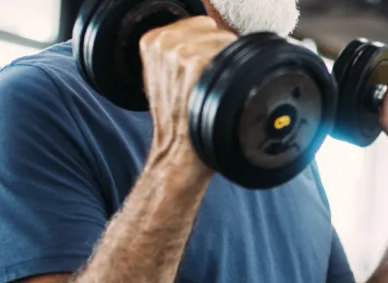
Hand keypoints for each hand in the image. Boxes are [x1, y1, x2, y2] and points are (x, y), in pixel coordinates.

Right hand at [139, 16, 236, 183]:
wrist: (179, 152)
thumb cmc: (179, 120)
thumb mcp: (165, 79)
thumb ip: (180, 52)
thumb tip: (213, 38)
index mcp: (152, 40)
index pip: (202, 25)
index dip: (211, 48)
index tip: (205, 73)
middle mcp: (163, 42)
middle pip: (216, 31)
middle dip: (221, 56)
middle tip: (211, 87)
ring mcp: (179, 52)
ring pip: (226, 42)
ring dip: (230, 67)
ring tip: (214, 93)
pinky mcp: (197, 63)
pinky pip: (230, 57)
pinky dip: (234, 76)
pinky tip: (221, 95)